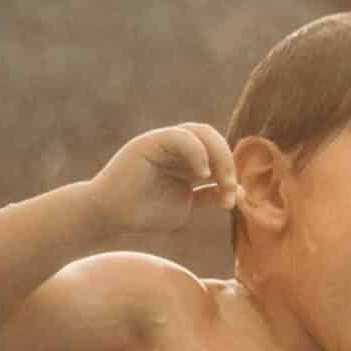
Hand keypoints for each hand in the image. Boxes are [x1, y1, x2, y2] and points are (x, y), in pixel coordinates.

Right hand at [89, 124, 239, 235]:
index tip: (234, 198)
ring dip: (218, 156)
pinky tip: (202, 174)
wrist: (110, 216)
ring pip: (201, 133)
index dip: (230, 172)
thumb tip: (240, 193)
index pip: (217, 153)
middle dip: (228, 162)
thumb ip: (210, 197)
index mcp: (187, 160)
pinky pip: (181, 136)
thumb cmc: (144, 213)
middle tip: (231, 188)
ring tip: (223, 181)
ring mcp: (164, 142)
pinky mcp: (151, 141)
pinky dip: (197, 152)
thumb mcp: (186, 206)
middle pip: (213, 139)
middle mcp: (177, 147)